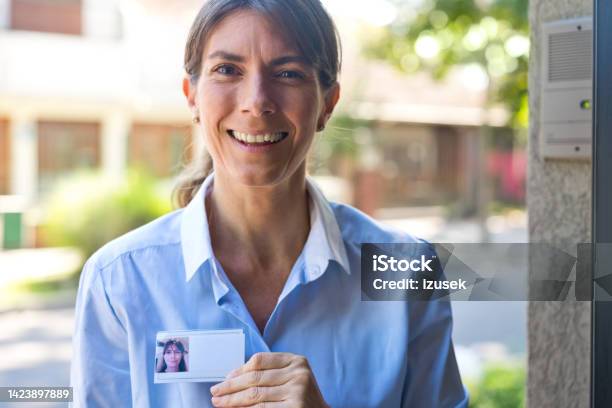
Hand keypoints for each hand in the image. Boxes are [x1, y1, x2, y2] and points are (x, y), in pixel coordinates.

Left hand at [210, 352, 328, 407]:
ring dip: (233, 400)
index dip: (239, 369)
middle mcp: (298, 373)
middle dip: (231, 386)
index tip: (226, 378)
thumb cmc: (300, 397)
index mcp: (296, 360)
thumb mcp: (290, 378)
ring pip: (255, 395)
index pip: (260, 360)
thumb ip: (268, 373)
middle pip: (255, 377)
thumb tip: (231, 376)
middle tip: (215, 392)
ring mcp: (298, 391)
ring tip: (219, 403)